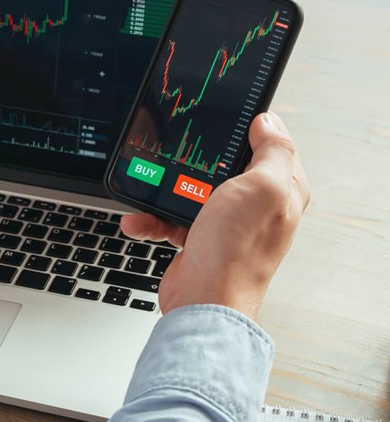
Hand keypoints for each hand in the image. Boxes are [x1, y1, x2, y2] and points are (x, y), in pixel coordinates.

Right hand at [120, 112, 309, 319]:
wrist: (203, 301)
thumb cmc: (236, 252)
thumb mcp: (262, 188)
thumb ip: (273, 151)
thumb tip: (269, 122)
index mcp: (281, 191)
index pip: (271, 146)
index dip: (249, 130)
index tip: (224, 120)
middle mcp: (256, 207)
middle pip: (224, 165)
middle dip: (196, 162)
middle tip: (182, 157)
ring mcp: (226, 224)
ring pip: (191, 190)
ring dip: (164, 191)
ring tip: (149, 190)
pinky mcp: (199, 238)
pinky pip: (171, 217)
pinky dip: (152, 218)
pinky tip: (140, 219)